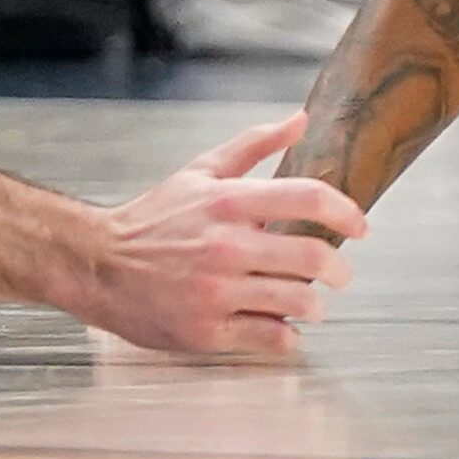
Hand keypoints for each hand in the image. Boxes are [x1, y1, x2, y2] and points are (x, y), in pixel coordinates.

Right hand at [73, 113, 369, 355]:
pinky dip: (288, 336)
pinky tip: (286, 328)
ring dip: (316, 304)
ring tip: (313, 303)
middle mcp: (226, 246)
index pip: (309, 198)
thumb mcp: (200, 170)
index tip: (362, 226)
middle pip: (311, 256)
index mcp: (230, 202)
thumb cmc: (152, 218)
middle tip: (341, 274)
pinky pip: (268, 338)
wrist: (96, 265)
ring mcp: (216, 292)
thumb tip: (301, 120)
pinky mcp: (205, 331)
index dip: (347, 212)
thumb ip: (254, 144)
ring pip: (296, 300)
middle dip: (339, 268)